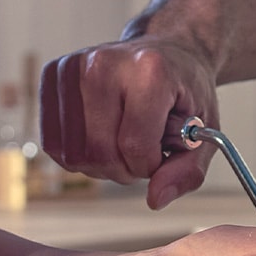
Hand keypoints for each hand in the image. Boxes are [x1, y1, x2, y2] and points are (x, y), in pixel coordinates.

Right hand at [40, 36, 218, 209]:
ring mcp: (72, 66)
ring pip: (74, 154)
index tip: (162, 154)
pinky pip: (53, 143)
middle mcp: (104, 63)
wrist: (167, 54)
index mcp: (150, 72)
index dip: (150, 166)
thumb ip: (186, 173)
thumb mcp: (204, 136)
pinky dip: (79, 154)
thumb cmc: (186, 96)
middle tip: (143, 152)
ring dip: (101, 165)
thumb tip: (155, 200)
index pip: (135, 147)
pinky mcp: (52, 75)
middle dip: (125, 169)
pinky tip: (101, 138)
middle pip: (100, 153)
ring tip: (123, 144)